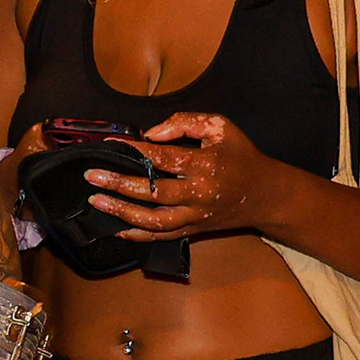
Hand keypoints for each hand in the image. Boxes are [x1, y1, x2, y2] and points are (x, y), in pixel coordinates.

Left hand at [84, 110, 285, 241]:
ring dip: (122, 212)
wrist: (267, 194)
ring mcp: (196, 216)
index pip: (162, 158)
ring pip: (154, 220)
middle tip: (92, 176)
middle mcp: (199, 194)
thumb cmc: (241, 156)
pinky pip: (162, 236)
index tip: (111, 144)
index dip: (134, 150)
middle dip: (118, 185)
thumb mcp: (220, 128)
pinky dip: (137, 235)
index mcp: (205, 166)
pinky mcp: (194, 230)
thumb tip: (150, 134)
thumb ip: (185, 122)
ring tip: (96, 201)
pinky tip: (116, 228)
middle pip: (152, 193)